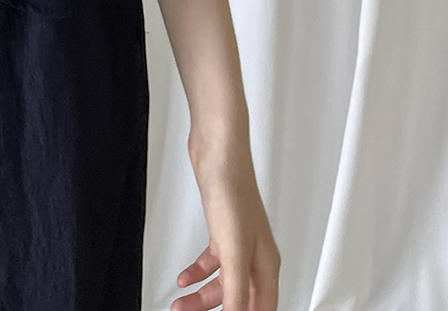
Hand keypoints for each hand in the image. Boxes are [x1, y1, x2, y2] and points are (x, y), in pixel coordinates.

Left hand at [171, 144, 279, 310]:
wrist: (217, 152)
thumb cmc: (232, 191)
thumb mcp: (232, 250)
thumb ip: (234, 290)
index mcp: (266, 265)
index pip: (261, 308)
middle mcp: (255, 256)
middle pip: (239, 299)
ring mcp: (238, 242)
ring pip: (222, 282)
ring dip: (201, 296)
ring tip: (180, 304)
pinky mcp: (221, 230)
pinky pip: (212, 263)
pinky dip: (198, 273)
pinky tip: (184, 278)